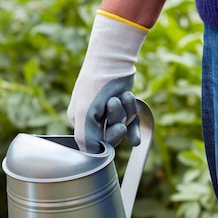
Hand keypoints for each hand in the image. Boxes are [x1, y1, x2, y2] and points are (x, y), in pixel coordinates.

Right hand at [67, 10, 147, 151]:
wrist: (114, 58)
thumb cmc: (96, 84)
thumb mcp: (86, 114)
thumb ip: (86, 139)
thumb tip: (92, 159)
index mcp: (79, 120)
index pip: (94, 144)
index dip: (109, 139)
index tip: (117, 127)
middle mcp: (92, 117)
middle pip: (110, 135)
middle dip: (118, 120)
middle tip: (115, 103)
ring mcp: (108, 111)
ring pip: (122, 126)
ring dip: (127, 112)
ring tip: (123, 95)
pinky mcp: (122, 104)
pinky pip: (130, 122)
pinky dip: (135, 124)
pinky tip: (137, 134)